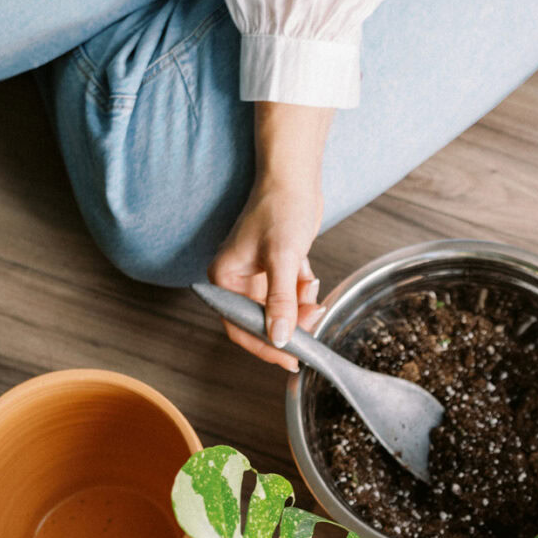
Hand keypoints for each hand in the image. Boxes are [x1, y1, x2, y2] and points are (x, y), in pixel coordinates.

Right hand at [208, 175, 323, 371]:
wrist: (295, 178)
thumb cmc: (280, 209)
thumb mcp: (282, 259)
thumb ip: (280, 302)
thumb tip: (279, 339)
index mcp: (224, 279)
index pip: (241, 328)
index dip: (266, 347)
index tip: (291, 359)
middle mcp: (236, 281)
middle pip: (263, 322)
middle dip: (290, 323)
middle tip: (312, 322)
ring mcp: (257, 276)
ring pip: (281, 311)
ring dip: (301, 306)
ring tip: (311, 291)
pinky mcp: (276, 270)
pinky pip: (291, 296)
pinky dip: (304, 291)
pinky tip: (309, 274)